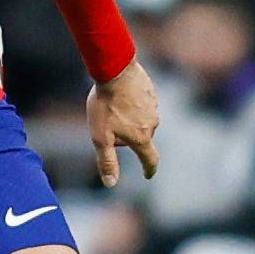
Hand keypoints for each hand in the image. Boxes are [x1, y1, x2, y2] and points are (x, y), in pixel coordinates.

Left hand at [89, 58, 160, 184]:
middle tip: (109, 128)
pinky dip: (133, 105)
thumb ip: (107, 161)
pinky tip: (120, 97)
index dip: (149, 169)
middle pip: (142, 138)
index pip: (150, 159)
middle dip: (129, 139)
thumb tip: (111, 183)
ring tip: (112, 109)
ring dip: (131, 120)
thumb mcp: (101, 137)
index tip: (148, 174)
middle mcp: (152, 124)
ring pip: (142, 120)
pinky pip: (143, 105)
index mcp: (142, 137)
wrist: (115, 70)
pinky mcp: (151, 92)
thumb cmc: (106, 104)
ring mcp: (154, 107)